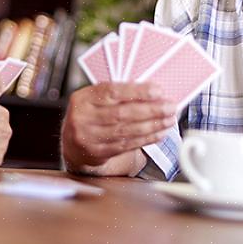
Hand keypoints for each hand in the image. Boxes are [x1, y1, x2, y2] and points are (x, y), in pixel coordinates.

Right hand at [61, 82, 175, 169]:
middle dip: (151, 110)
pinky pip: (127, 145)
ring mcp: (89, 137)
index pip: (112, 91)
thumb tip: (152, 92)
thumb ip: (118, 95)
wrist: (72, 144)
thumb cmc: (90, 115)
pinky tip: (159, 133)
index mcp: (83, 98)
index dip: (137, 91)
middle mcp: (83, 117)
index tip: (157, 90)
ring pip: (127, 130)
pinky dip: (147, 139)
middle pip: (122, 113)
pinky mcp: (99, 152)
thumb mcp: (96, 99)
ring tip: (169, 120)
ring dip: (153, 125)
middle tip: (170, 107)